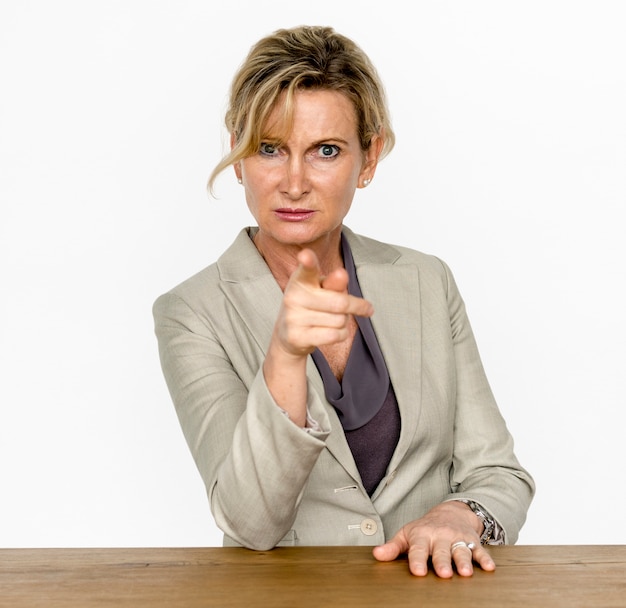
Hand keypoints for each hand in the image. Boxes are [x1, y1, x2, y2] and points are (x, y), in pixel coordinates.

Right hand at [273, 248, 373, 357]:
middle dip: (356, 306)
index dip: (308, 261)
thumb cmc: (311, 306)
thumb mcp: (322, 290)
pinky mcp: (297, 337)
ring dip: (344, 322)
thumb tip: (342, 274)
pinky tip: (330, 332)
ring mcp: (293, 317)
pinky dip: (340, 334)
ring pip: (340, 320)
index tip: (306, 255)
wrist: (288, 336)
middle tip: (364, 307)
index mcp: (301, 279)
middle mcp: (293, 296)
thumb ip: (334, 283)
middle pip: (341, 302)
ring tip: (332, 320)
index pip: (307, 269)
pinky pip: (335, 335)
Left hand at [372, 501, 495, 577]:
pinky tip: (489, 568)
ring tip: (465, 573)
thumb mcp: (407, 534)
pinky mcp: (473, 541)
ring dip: (464, 561)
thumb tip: (376, 555)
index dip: (417, 561)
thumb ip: (393, 547)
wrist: (451, 512)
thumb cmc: (425, 529)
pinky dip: (485, 559)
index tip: (417, 572)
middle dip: (443, 562)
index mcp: (422, 536)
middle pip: (442, 551)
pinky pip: (480, 550)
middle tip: (444, 574)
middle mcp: (441, 536)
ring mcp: (458, 538)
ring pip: (461, 550)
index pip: (418, 549)